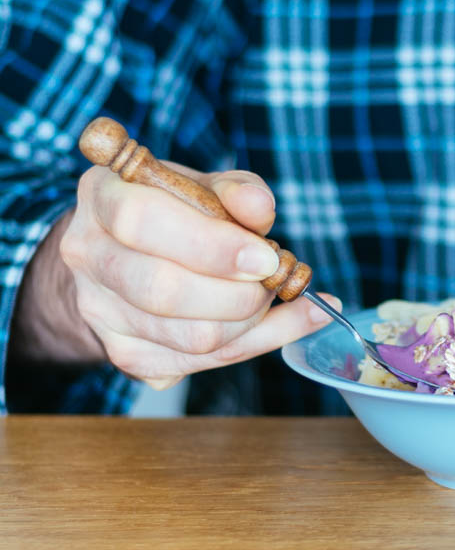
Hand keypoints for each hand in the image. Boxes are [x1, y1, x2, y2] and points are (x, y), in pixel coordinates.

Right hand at [41, 163, 335, 388]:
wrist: (131, 255)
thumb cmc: (178, 213)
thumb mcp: (208, 186)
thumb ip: (238, 191)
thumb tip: (260, 206)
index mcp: (102, 196)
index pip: (142, 221)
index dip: (213, 244)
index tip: (266, 257)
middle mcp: (88, 256)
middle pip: (163, 291)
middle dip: (239, 294)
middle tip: (273, 279)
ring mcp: (100, 311)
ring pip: (191, 337)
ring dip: (251, 322)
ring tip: (270, 295)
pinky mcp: (126, 353)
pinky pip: (201, 363)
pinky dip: (252, 344)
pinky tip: (272, 323)